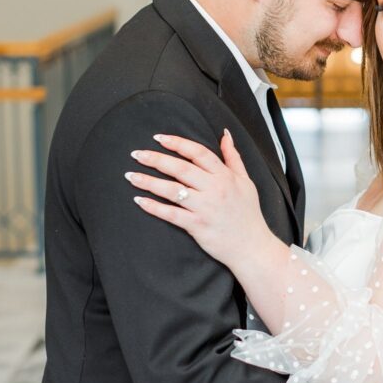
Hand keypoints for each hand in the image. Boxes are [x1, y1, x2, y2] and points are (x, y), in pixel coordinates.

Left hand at [127, 130, 277, 266]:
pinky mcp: (197, 226)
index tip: (159, 138)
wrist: (252, 247)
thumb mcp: (246, 181)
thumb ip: (233, 157)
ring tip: (131, 176)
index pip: (198, 153)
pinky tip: (139, 200)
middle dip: (156, 159)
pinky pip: (171, 214)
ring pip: (172, 190)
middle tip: (137, 154)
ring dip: (149, 182)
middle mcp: (215, 189)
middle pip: (181, 169)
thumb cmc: (248, 213)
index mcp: (225, 176)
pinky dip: (154, 207)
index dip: (177, 143)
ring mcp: (205, 208)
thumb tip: (225, 135)